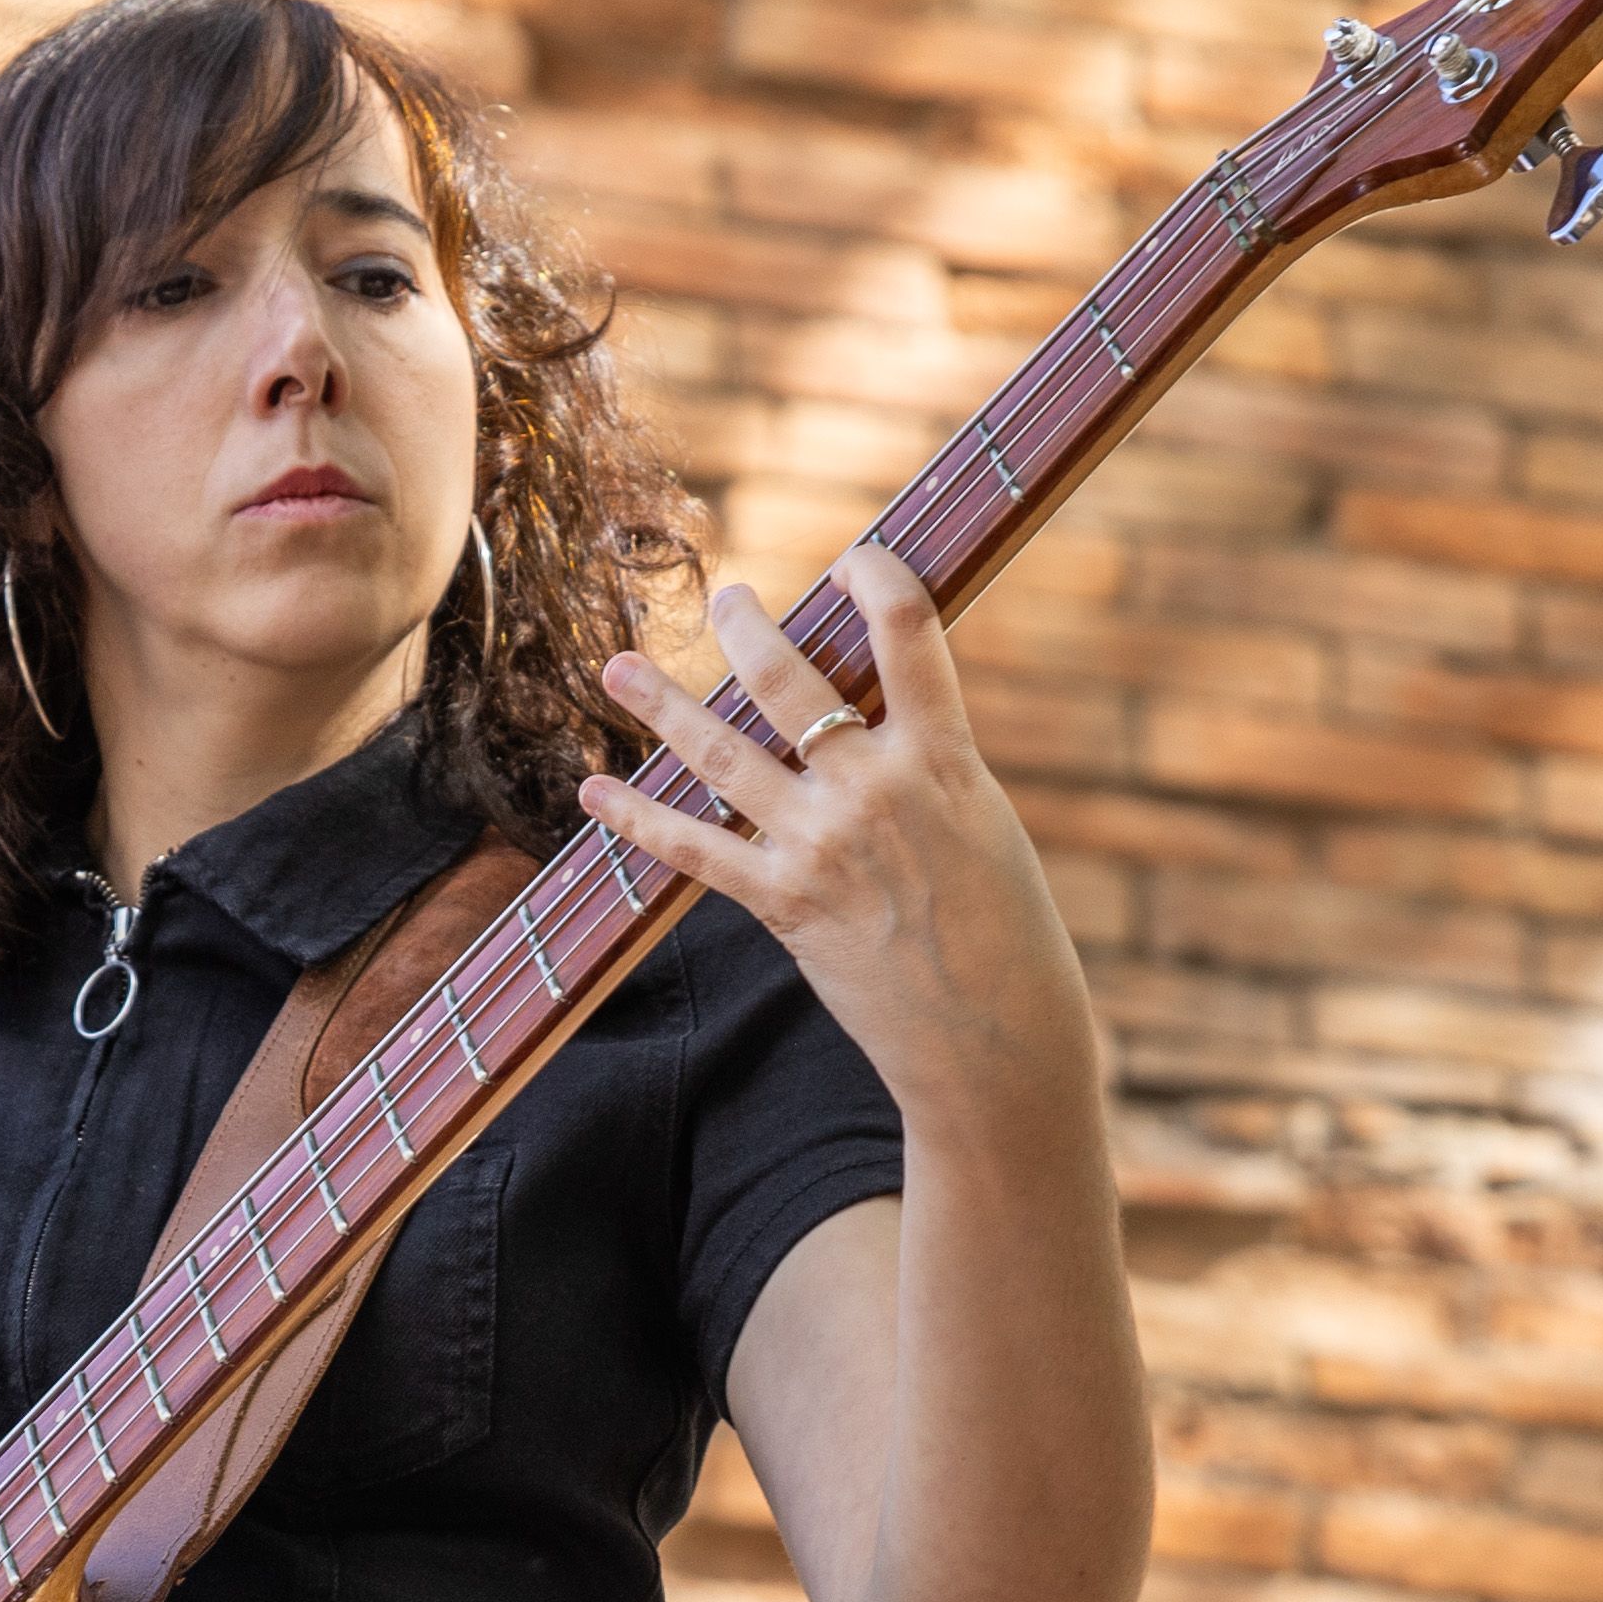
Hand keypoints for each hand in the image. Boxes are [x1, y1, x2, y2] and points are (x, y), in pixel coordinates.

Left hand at [580, 543, 1099, 1137]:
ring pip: (721, 752)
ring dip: (662, 704)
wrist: (994, 1040)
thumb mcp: (984, 826)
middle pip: (791, 679)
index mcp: (945, 761)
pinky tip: (596, 793)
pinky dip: (637, 819)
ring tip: (619, 666)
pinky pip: (694, 849)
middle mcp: (875, 791)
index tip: (852, 561)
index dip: (876, 575)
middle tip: (724, 600)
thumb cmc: (1006, 934)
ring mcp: (822, 845)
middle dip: (746, 628)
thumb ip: (927, 768)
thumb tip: (871, 724)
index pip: (910, 630)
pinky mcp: (784, 902)